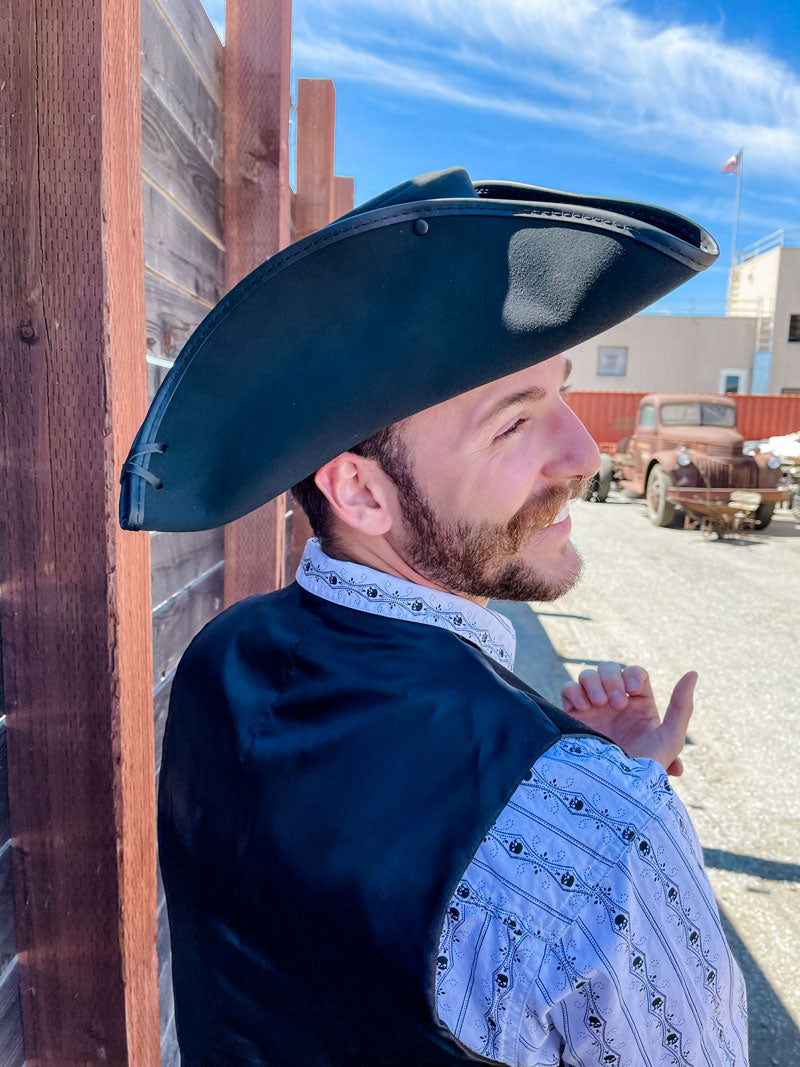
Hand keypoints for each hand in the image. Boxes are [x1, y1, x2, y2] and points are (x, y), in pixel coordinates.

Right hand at [561, 663, 696, 775]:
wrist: (612, 791)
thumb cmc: (645, 768)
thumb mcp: (670, 739)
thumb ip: (682, 706)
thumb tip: (693, 673)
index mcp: (639, 707)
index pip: (635, 674)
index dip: (632, 674)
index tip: (631, 690)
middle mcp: (614, 704)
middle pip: (609, 668)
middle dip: (611, 679)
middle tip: (615, 704)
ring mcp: (592, 709)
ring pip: (587, 675)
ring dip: (593, 683)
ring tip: (599, 705)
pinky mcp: (572, 716)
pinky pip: (568, 689)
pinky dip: (574, 691)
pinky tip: (582, 709)